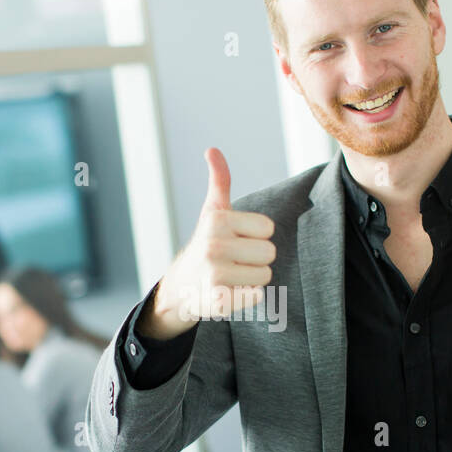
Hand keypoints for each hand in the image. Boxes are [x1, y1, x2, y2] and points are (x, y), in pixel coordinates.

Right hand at [138, 148, 275, 340]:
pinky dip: (246, 297)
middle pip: (269, 253)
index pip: (268, 228)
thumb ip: (219, 181)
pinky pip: (257, 296)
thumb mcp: (212, 212)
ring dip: (251, 279)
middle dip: (256, 259)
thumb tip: (212, 150)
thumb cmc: (205, 245)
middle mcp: (213, 246)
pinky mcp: (218, 301)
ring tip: (230, 276)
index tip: (236, 239)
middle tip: (233, 260)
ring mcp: (214, 274)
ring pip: (264, 276)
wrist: (181, 286)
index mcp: (217, 221)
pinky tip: (228, 292)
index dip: (255, 236)